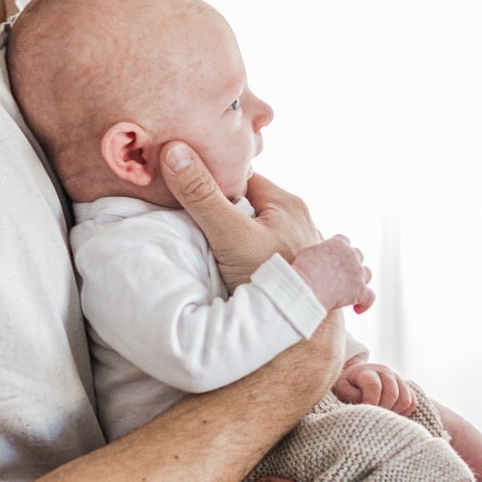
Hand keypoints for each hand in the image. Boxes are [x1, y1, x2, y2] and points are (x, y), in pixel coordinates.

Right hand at [162, 142, 321, 287]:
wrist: (305, 331)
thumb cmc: (272, 279)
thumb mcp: (229, 235)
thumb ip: (201, 196)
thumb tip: (174, 150)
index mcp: (287, 203)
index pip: (243, 180)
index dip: (217, 186)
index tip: (194, 197)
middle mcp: (303, 222)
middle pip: (255, 207)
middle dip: (231, 214)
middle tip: (205, 229)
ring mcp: (307, 249)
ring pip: (267, 232)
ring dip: (248, 239)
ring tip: (226, 254)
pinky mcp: (306, 274)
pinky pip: (280, 257)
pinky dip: (265, 259)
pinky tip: (250, 272)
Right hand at [294, 235, 374, 312]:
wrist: (307, 287)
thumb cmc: (302, 270)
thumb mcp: (307, 252)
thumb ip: (317, 251)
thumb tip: (318, 255)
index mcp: (338, 244)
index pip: (344, 241)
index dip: (341, 250)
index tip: (335, 257)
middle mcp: (351, 255)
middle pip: (358, 255)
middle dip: (352, 263)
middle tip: (342, 274)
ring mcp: (357, 273)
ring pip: (367, 273)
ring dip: (361, 280)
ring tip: (352, 289)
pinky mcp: (360, 290)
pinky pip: (370, 297)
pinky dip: (365, 303)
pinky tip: (357, 309)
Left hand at [332, 361, 414, 415]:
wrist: (357, 375)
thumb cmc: (348, 385)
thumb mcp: (342, 388)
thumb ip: (352, 396)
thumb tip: (367, 406)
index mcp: (367, 371)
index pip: (374, 386)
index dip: (370, 402)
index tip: (364, 413)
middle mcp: (385, 372)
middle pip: (392, 394)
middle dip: (382, 409)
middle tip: (372, 417)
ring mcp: (398, 379)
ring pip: (405, 399)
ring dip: (393, 412)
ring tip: (380, 416)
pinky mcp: (405, 387)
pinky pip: (412, 403)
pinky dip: (403, 412)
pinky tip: (389, 414)